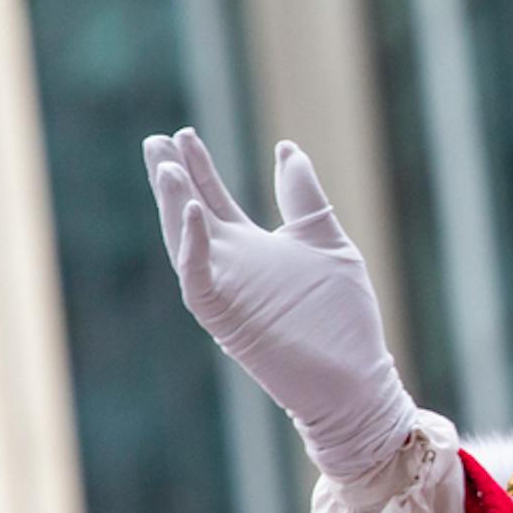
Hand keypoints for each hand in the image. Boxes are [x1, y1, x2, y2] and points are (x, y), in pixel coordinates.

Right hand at [145, 129, 415, 481]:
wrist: (357, 378)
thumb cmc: (344, 317)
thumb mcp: (325, 241)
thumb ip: (303, 198)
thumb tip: (288, 149)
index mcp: (252, 248)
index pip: (215, 200)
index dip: (200, 168)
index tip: (185, 133)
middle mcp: (232, 267)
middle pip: (191, 214)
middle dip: (173, 178)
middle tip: (156, 140)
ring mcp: (227, 291)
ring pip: (186, 242)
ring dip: (173, 205)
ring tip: (164, 167)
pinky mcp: (227, 318)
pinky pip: (199, 279)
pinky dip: (192, 246)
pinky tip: (193, 212)